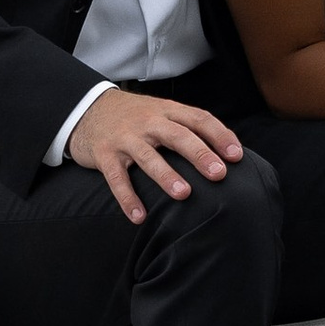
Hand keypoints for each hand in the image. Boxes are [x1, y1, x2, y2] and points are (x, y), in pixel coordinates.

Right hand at [68, 88, 243, 223]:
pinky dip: (127, 197)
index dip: (219, 136)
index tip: (237, 156)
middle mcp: (148, 122)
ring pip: (148, 156)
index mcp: (167, 111)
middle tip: (219, 174)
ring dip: (166, 175)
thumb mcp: (161, 112)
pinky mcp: (105, 154)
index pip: (199, 119)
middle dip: (199, 154)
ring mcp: (125, 138)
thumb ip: (188, 127)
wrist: (87, 109)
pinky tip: (139, 216)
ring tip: (183, 194)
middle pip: (177, 136)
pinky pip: (116, 177)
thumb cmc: (135, 117)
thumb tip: (225, 152)